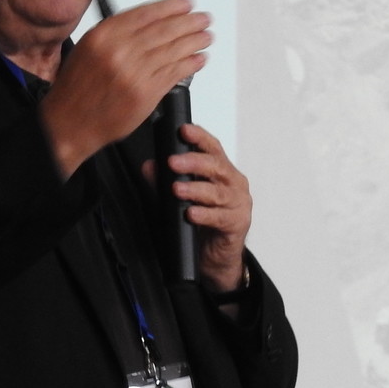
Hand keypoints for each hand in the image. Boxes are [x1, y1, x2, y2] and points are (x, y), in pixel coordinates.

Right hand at [39, 0, 209, 178]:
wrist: (69, 123)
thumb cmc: (77, 89)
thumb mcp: (87, 49)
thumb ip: (115, 34)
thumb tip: (149, 21)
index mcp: (104, 35)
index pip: (146, 13)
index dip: (171, 7)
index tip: (186, 4)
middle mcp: (119, 51)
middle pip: (165, 29)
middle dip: (189, 22)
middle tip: (203, 19)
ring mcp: (134, 73)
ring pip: (174, 50)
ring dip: (195, 41)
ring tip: (206, 37)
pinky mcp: (146, 94)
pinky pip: (175, 73)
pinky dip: (191, 64)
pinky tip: (198, 59)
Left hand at [165, 123, 250, 293]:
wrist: (216, 257)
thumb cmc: (203, 222)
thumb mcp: (182, 198)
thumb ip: (165, 181)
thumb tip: (149, 166)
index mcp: (223, 172)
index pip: (213, 148)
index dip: (199, 137)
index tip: (183, 130)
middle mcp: (234, 184)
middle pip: (217, 167)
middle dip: (193, 162)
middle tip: (172, 162)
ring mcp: (238, 204)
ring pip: (218, 193)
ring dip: (195, 189)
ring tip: (177, 189)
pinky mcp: (237, 225)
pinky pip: (220, 217)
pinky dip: (204, 215)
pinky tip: (191, 214)